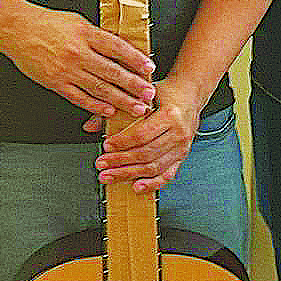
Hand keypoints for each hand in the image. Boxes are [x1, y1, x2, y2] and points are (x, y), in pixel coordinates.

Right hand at [4, 4, 154, 120]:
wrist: (16, 29)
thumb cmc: (45, 23)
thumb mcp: (76, 21)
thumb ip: (96, 36)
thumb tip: (119, 49)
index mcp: (85, 34)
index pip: (117, 48)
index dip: (135, 59)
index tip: (149, 68)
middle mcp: (78, 52)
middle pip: (112, 71)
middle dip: (134, 85)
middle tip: (149, 94)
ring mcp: (66, 70)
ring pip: (99, 88)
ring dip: (121, 100)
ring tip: (136, 107)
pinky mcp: (55, 83)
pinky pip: (79, 97)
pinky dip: (95, 105)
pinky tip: (109, 110)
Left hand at [91, 75, 203, 191]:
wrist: (190, 94)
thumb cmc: (166, 93)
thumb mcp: (142, 95)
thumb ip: (115, 110)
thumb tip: (90, 126)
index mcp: (170, 115)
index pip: (141, 134)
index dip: (122, 143)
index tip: (106, 146)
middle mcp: (179, 133)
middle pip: (146, 153)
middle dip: (120, 161)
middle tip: (102, 164)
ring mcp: (182, 147)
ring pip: (154, 166)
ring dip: (129, 174)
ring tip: (110, 176)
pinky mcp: (182, 156)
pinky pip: (167, 175)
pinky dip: (152, 184)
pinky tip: (136, 187)